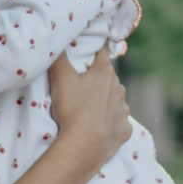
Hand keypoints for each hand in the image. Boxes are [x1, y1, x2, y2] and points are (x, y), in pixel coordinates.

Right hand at [48, 46, 130, 164]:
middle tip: (81, 83)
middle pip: (108, 77)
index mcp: (104, 72)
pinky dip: (109, 121)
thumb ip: (58, 56)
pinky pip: (118, 121)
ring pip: (115, 99)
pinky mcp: (125, 129)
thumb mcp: (61, 77)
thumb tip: (57, 38)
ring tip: (88, 108)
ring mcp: (124, 110)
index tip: (91, 46)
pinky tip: (98, 126)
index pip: (103, 52)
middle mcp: (119, 88)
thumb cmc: (73, 108)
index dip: (96, 48)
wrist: (85, 145)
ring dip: (104, 100)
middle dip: (98, 77)